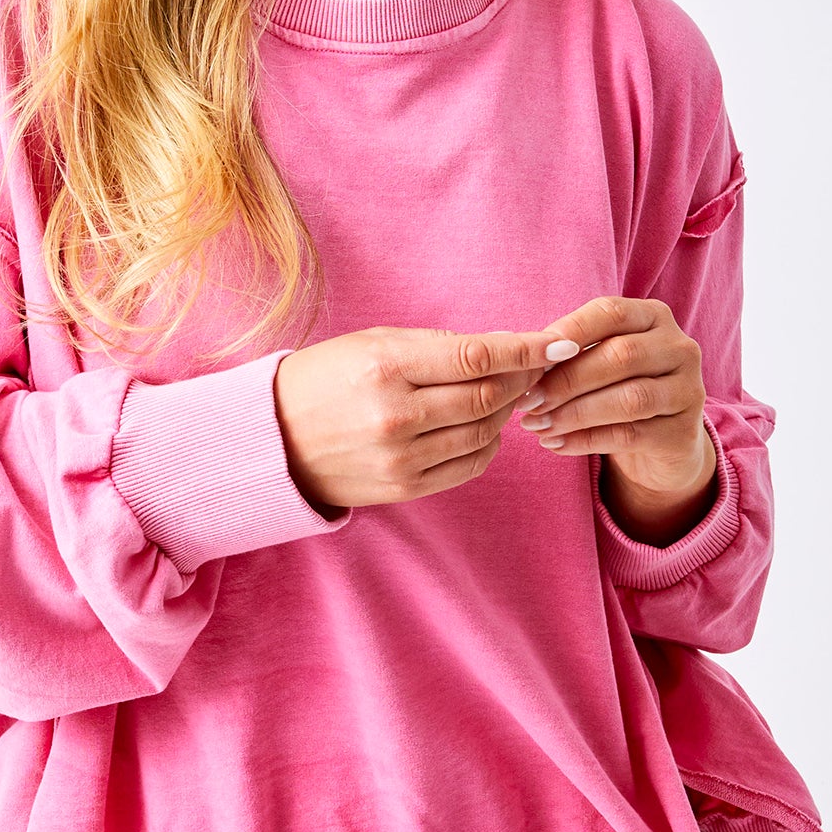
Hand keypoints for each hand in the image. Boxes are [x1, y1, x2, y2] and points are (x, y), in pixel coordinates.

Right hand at [274, 326, 550, 513]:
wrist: (273, 438)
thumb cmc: (324, 378)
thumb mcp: (372, 343)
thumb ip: (437, 346)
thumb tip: (504, 348)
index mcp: (386, 368)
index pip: (475, 356)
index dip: (524, 349)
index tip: (558, 343)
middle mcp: (396, 415)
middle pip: (489, 397)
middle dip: (520, 380)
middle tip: (531, 368)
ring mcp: (401, 457)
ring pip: (485, 433)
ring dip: (505, 412)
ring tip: (500, 394)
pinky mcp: (404, 488)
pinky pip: (470, 465)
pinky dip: (487, 444)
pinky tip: (479, 427)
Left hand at [511, 295, 716, 523]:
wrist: (660, 445)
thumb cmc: (615, 390)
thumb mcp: (597, 362)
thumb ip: (570, 352)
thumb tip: (525, 359)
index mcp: (654, 317)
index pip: (610, 313)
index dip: (568, 332)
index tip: (529, 358)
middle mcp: (679, 348)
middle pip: (620, 356)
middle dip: (566, 379)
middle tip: (527, 401)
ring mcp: (688, 390)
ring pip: (629, 398)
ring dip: (574, 413)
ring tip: (536, 426)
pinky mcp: (683, 432)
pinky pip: (630, 434)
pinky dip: (586, 440)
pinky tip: (555, 445)